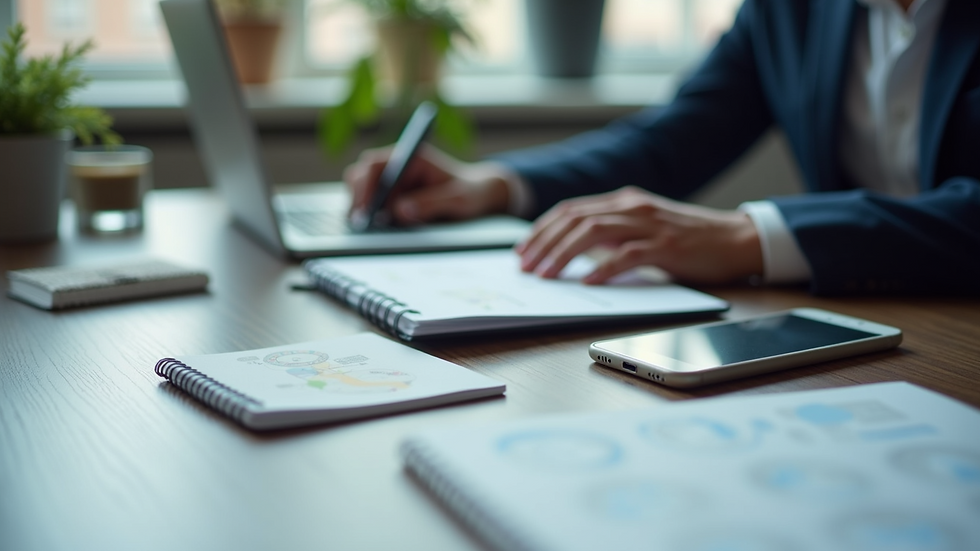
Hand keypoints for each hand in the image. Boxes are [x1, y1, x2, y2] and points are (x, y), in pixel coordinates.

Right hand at [343, 145, 512, 224]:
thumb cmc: (470, 192)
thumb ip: (431, 203)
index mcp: (410, 157)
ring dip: (361, 209)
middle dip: (358, 199)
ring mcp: (392, 182)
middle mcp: (396, 166)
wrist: (478, 195)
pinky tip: (375, 230)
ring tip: (369, 229)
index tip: (366, 208)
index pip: (375, 164)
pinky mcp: (391, 197)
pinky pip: (371, 206)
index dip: (365, 186)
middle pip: (360, 176)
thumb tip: (401, 211)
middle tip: (361, 225)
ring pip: (361, 192)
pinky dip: (369, 217)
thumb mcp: (457, 199)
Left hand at [515, 186, 763, 284]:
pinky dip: (605, 268)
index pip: (570, 210)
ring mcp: (649, 224)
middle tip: (526, 268)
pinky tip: (589, 282)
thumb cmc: (687, 240)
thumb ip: (612, 235)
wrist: (735, 239)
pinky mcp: (666, 245)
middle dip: (544, 244)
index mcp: (623, 202)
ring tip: (547, 275)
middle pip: (575, 219)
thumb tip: (573, 254)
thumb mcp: (643, 230)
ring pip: (594, 233)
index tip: (523, 251)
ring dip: (564, 255)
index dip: (542, 230)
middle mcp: (632, 207)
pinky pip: (628, 255)